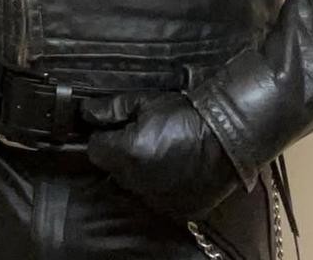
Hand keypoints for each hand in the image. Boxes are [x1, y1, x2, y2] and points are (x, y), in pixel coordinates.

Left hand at [82, 91, 241, 220]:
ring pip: (132, 185)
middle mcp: (136, 181)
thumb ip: (113, 109)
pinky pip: (154, 197)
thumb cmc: (185, 114)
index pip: (94, 150)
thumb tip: (86, 112)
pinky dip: (158, 184)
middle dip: (120, 153)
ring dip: (138, 170)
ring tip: (160, 150)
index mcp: (126, 153)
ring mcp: (154, 199)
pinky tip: (173, 167)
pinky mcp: (173, 209)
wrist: (225, 135)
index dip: (104, 136)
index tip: (116, 128)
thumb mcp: (147, 102)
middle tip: (142, 135)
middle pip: (112, 169)